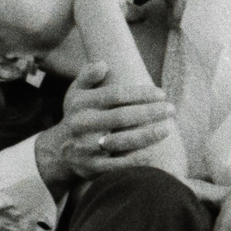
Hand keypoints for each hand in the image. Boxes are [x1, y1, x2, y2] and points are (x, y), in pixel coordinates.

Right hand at [35, 60, 178, 183]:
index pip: (115, 95)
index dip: (141, 94)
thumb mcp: (76, 93)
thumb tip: (104, 64)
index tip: (162, 94)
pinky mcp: (92, 167)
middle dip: (149, 112)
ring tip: (167, 129)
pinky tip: (153, 152)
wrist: (58, 151)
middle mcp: (83, 124)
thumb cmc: (77, 115)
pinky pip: (118, 164)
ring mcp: (87, 147)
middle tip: (171, 109)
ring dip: (147, 136)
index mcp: (81, 103)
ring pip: (121, 141)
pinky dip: (137, 159)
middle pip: (121, 117)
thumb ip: (88, 75)